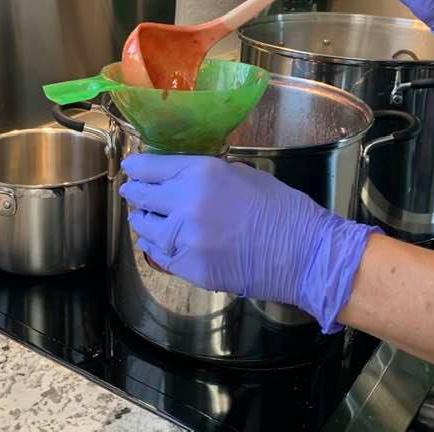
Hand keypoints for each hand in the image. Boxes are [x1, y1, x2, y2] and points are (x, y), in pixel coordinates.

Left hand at [119, 154, 378, 333]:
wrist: (302, 253)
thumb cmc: (280, 208)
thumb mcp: (242, 173)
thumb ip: (205, 173)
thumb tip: (179, 174)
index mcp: (200, 173)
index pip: (151, 167)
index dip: (136, 167)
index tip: (131, 167)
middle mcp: (185, 203)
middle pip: (141, 197)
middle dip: (133, 192)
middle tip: (131, 191)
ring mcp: (185, 239)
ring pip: (144, 228)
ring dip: (143, 221)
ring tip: (144, 218)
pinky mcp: (189, 268)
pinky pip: (158, 255)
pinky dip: (155, 246)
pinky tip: (158, 242)